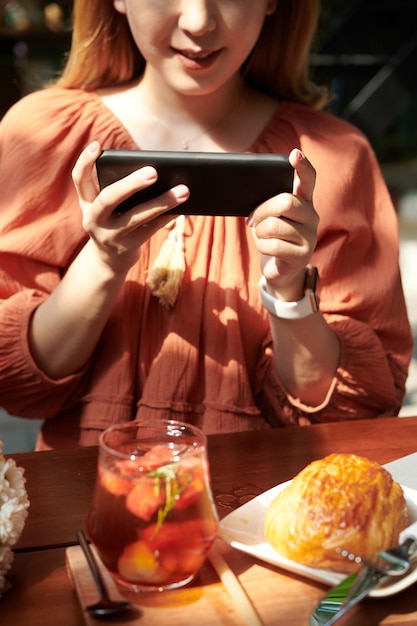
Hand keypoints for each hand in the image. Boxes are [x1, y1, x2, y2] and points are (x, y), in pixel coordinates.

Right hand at [72, 141, 189, 272]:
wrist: (109, 260)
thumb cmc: (114, 222)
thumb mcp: (108, 208)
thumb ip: (120, 192)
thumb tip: (156, 174)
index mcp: (87, 203)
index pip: (80, 180)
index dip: (84, 162)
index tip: (97, 145)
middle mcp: (94, 220)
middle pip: (108, 198)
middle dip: (131, 184)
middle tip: (154, 172)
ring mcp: (110, 236)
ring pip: (136, 217)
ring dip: (162, 202)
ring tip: (183, 190)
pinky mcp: (127, 248)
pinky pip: (150, 230)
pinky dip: (167, 217)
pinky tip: (181, 208)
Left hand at [248, 148, 317, 300]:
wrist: (279, 269)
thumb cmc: (272, 237)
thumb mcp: (270, 216)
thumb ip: (269, 202)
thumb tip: (250, 190)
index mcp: (304, 202)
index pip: (308, 179)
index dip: (302, 166)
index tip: (294, 153)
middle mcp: (312, 216)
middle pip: (286, 202)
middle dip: (262, 210)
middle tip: (253, 220)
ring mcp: (309, 237)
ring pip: (274, 225)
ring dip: (259, 232)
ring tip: (261, 236)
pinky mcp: (302, 256)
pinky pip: (273, 245)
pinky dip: (261, 246)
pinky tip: (265, 248)